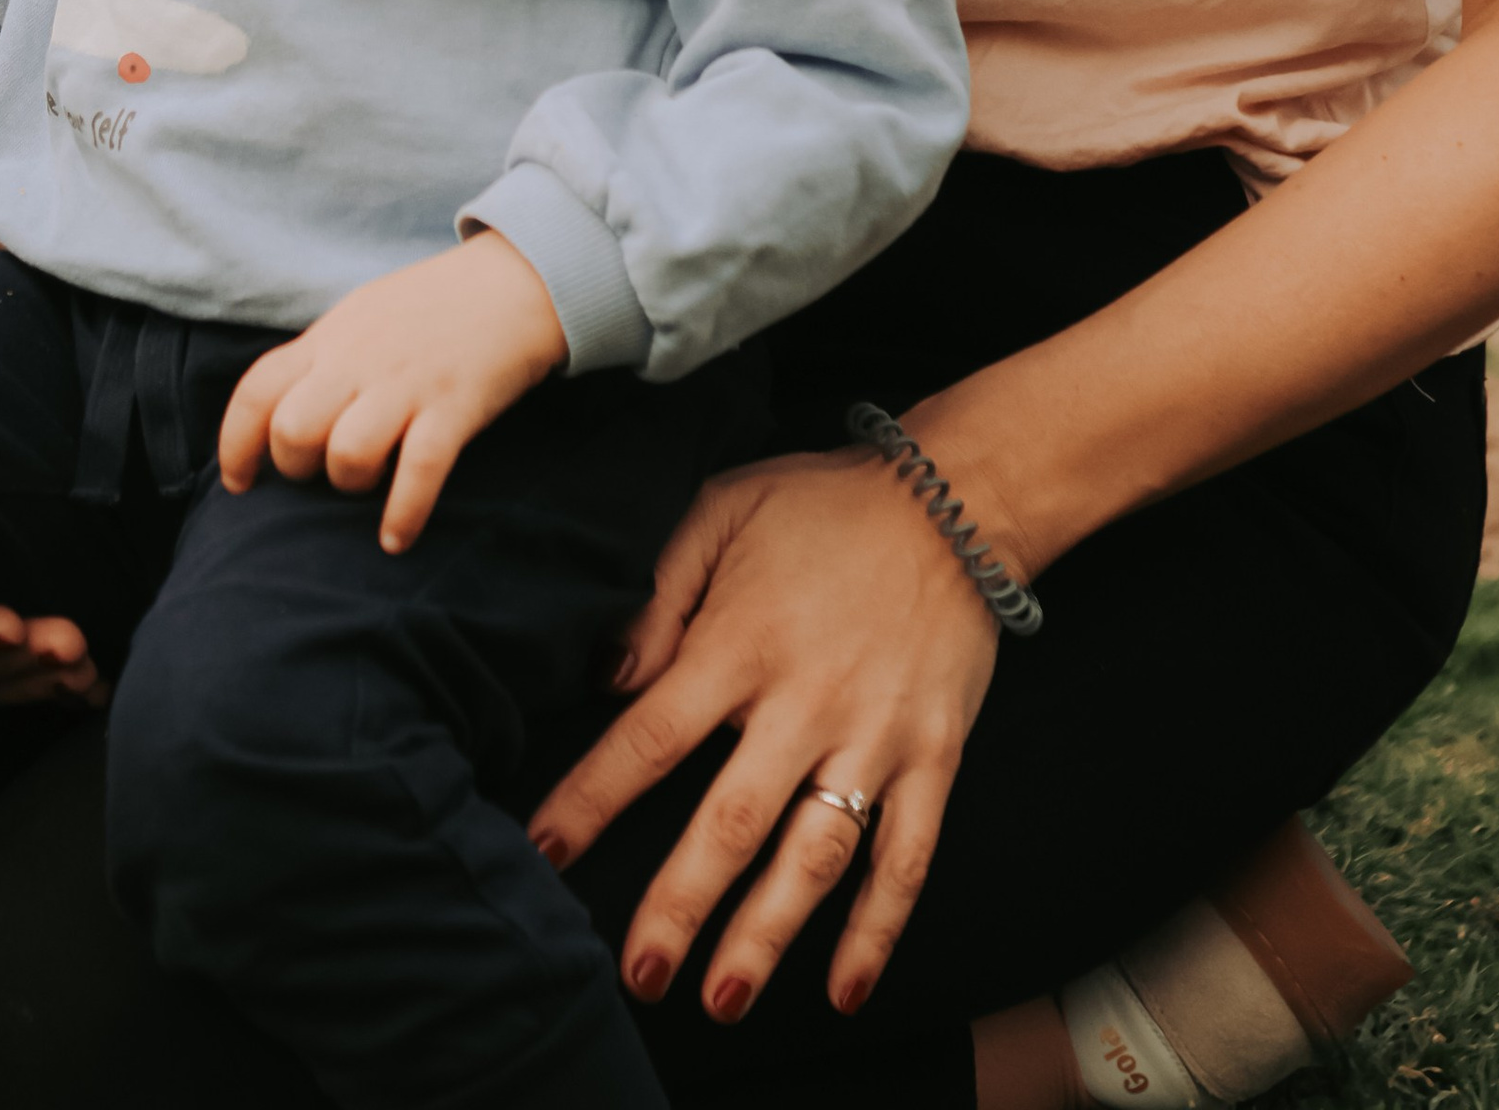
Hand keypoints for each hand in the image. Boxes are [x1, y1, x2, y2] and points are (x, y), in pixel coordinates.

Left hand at [217, 232, 567, 551]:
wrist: (516, 280)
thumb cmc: (433, 306)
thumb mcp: (363, 316)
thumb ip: (323, 360)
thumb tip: (283, 411)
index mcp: (331, 336)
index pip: (257, 388)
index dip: (235, 443)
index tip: (239, 483)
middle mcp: (360, 360)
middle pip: (294, 429)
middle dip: (296, 467)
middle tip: (321, 471)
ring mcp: (408, 383)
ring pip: (348, 453)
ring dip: (351, 484)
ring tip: (368, 486)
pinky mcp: (455, 406)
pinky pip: (419, 471)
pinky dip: (403, 514)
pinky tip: (396, 539)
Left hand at [526, 443, 1005, 1026]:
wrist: (953, 499)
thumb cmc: (821, 505)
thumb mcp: (723, 509)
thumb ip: (660, 587)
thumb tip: (610, 674)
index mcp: (741, 642)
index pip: (650, 736)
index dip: (592, 799)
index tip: (546, 853)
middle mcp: (805, 703)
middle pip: (730, 822)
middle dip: (679, 904)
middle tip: (638, 974)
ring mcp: (874, 738)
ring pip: (814, 858)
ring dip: (768, 936)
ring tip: (723, 998)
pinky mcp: (933, 759)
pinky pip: (906, 860)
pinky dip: (878, 931)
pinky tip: (845, 989)